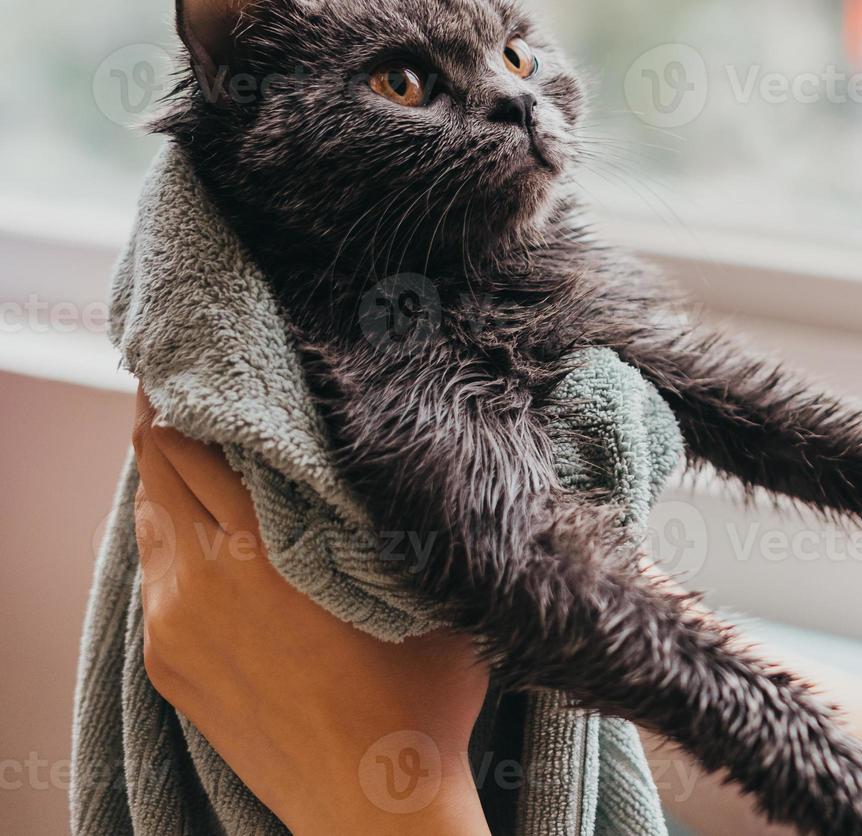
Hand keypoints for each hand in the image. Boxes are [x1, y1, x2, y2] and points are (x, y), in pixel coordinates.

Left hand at [131, 388, 491, 834]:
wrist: (374, 799)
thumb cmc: (420, 695)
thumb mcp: (424, 584)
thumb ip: (390, 516)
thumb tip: (392, 450)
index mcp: (263, 544)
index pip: (191, 434)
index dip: (194, 388)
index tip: (213, 356)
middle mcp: (202, 574)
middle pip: (156, 462)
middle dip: (175, 417)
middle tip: (207, 384)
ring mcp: (173, 622)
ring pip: (151, 516)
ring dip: (174, 477)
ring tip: (212, 450)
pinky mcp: (166, 661)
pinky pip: (157, 572)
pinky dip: (176, 536)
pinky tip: (216, 531)